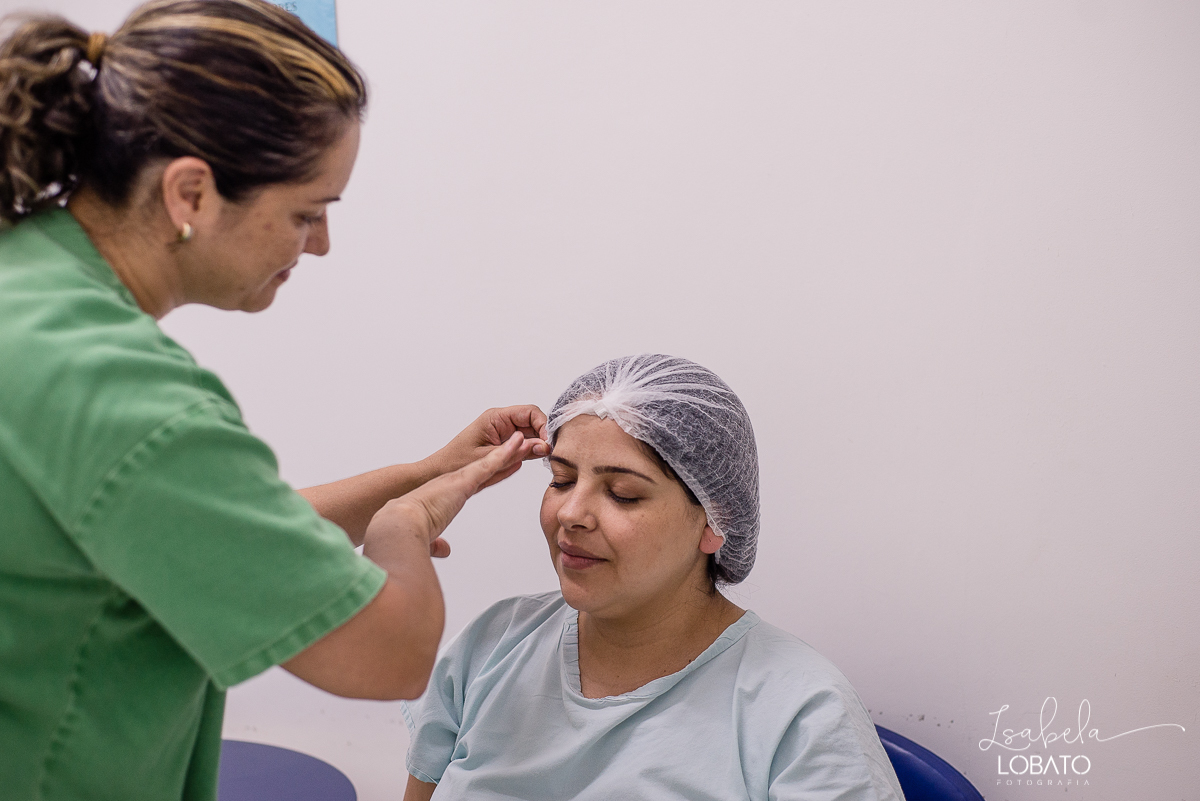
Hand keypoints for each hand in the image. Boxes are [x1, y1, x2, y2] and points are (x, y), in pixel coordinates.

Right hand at [365, 432, 526, 560]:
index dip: (488, 474)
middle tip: (520, 448)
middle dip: (504, 458)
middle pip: (485, 468)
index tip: (500, 468)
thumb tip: (444, 550)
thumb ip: (437, 543)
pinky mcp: (464, 480)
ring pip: (491, 461)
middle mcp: (453, 482)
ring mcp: (459, 479)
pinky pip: (489, 464)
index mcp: (445, 495)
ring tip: (525, 441)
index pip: (473, 481)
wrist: (399, 523)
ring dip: (509, 451)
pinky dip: (504, 453)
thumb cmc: (407, 530)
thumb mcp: (427, 537)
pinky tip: (518, 444)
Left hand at [426, 405, 549, 489]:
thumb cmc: (456, 462)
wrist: (439, 472)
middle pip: (533, 422)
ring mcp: (504, 433)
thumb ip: (516, 452)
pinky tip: (532, 460)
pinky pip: (523, 445)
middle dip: (543, 436)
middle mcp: (502, 422)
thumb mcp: (488, 458)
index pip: (530, 412)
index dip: (544, 425)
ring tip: (542, 458)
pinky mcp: (504, 444)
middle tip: (548, 453)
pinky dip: (530, 452)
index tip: (549, 442)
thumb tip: (542, 446)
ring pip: (531, 434)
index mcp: (496, 417)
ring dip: (538, 445)